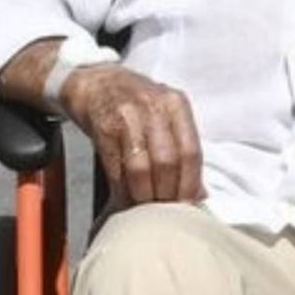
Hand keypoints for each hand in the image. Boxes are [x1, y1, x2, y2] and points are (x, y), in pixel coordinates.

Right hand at [63, 63, 204, 208]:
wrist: (94, 81)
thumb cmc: (135, 103)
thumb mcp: (164, 113)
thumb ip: (183, 147)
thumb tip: (200, 193)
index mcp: (175, 104)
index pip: (191, 151)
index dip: (190, 184)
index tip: (188, 206)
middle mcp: (153, 107)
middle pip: (167, 163)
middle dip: (167, 194)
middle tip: (165, 212)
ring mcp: (126, 116)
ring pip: (141, 169)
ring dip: (143, 197)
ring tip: (145, 210)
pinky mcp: (102, 128)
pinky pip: (116, 169)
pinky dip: (122, 191)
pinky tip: (125, 200)